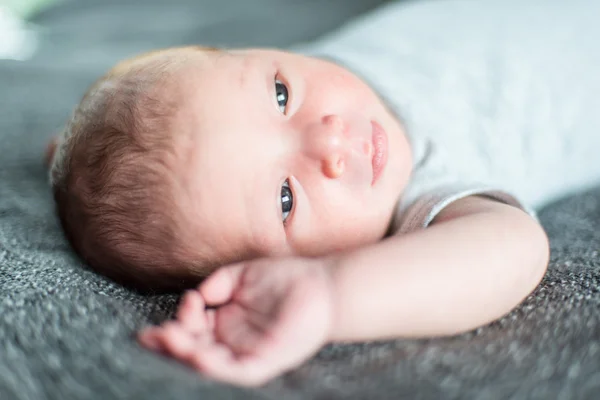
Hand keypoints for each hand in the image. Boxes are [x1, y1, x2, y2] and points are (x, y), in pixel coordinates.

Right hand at [138, 256, 335, 385]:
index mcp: (224, 322)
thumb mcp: (243, 275)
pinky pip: (236, 371)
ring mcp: (247, 353)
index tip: (184, 304)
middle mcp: (231, 341)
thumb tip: (196, 295)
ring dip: (185, 356)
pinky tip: (199, 355)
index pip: (191, 329)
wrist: (322, 285)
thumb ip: (218, 283)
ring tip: (168, 342)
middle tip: (149, 337)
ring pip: (208, 364)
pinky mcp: (265, 361)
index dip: (179, 321)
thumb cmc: (285, 278)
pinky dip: (215, 367)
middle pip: (192, 350)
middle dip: (169, 345)